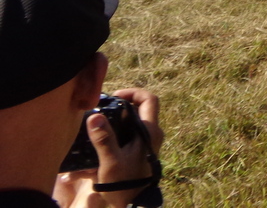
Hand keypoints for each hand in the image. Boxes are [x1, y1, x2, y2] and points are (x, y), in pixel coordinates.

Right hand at [53, 89, 162, 207]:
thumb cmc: (124, 183)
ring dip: (113, 123)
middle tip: (100, 110)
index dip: (133, 92)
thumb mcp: (111, 161)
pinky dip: (112, 137)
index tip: (114, 97)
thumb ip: (103, 139)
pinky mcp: (137, 151)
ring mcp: (145, 142)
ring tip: (94, 128)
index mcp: (149, 131)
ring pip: (130, 123)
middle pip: (138, 109)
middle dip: (118, 107)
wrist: (132, 204)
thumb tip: (95, 117)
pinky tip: (94, 147)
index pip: (149, 99)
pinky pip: (126, 137)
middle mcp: (151, 134)